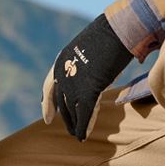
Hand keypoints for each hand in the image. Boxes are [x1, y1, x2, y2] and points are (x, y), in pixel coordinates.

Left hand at [41, 14, 132, 141]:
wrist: (117, 29)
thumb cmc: (110, 33)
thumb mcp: (91, 48)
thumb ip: (88, 63)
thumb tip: (96, 71)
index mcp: (61, 61)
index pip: (49, 87)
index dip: (48, 104)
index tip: (47, 118)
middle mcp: (63, 74)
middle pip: (62, 102)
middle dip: (65, 117)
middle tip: (69, 129)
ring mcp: (74, 83)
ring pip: (73, 111)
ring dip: (75, 125)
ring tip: (77, 136)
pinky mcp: (88, 91)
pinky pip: (85, 114)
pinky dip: (84, 126)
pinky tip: (83, 136)